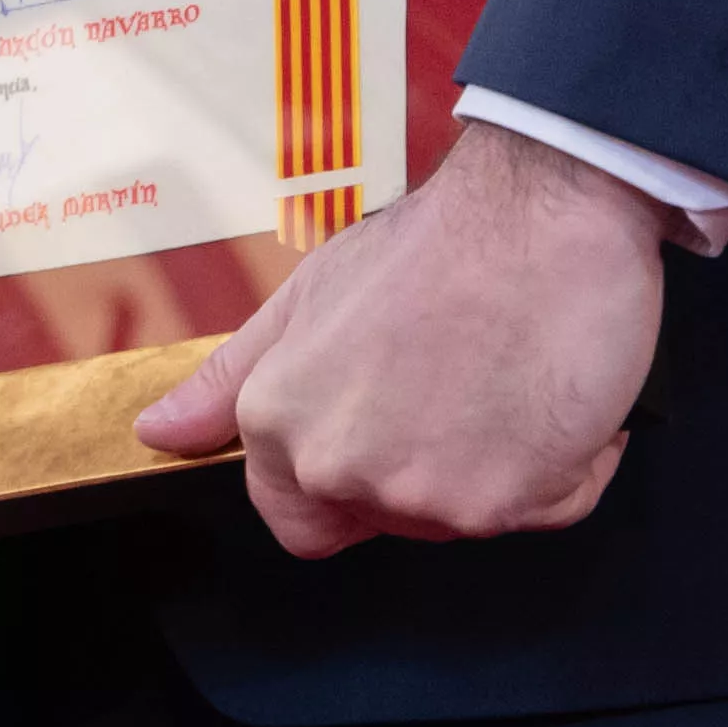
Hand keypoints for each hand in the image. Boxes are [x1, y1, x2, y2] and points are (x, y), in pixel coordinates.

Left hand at [139, 118, 669, 555]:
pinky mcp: (503, 502)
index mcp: (281, 420)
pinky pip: (550, 506)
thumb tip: (159, 432)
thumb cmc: (441, 240)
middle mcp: (339, 467)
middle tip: (463, 378)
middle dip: (432, 467)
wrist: (546, 206)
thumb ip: (232, 380)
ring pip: (472, 515)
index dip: (346, 483)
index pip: (297, 520)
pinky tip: (554, 383)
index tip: (391, 428)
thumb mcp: (310, 296)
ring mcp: (420, 493)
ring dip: (504, 463)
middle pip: (392, 520)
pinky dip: (568, 461)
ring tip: (508, 369)